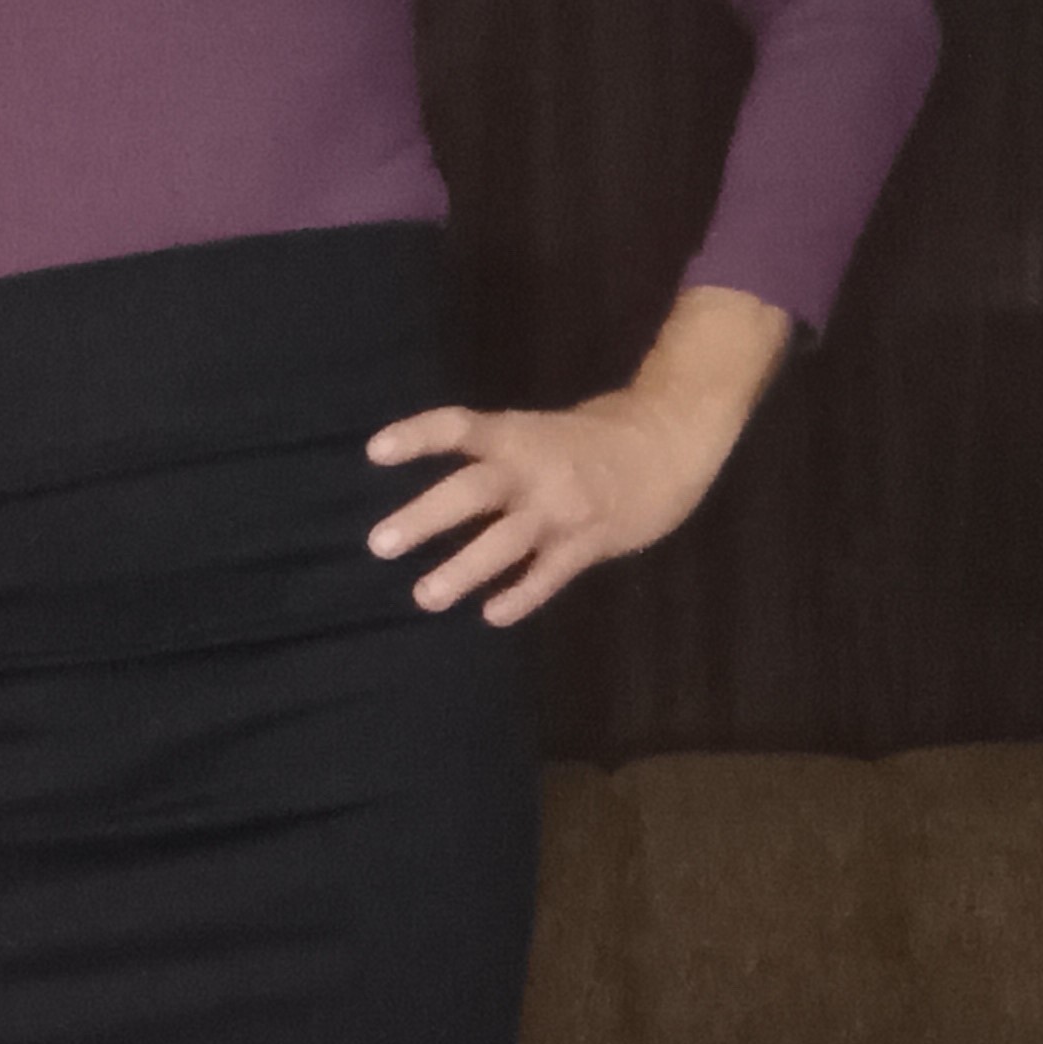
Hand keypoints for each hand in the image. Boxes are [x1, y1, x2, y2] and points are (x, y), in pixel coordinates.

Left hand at [363, 385, 729, 625]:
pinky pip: (549, 573)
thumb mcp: (541, 431)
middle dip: (426, 517)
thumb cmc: (595, 439)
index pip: (460, 429)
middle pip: (473, 490)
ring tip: (425, 596)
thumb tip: (442, 491)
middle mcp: (534, 470)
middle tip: (380, 544)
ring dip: (463, 569)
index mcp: (518, 435)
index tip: (374, 452)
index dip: (418, 436)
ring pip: (506, 540)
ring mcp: (561, 509)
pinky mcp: (588, 542)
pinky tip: (492, 615)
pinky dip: (521, 595)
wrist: (668, 443)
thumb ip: (497, 456)